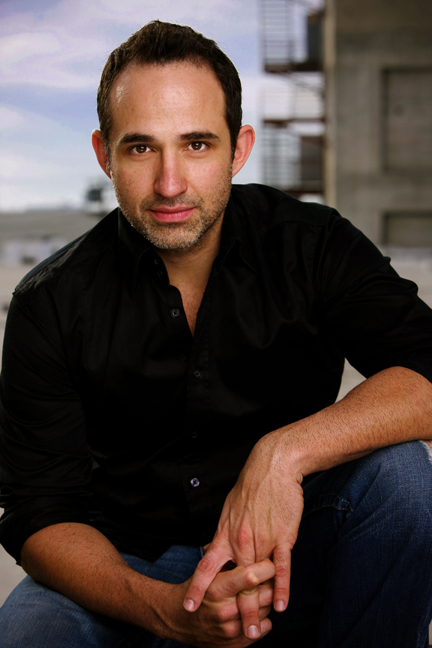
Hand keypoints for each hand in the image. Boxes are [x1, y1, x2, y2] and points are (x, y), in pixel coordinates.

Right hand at [166, 559, 274, 646]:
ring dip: (265, 599)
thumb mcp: (210, 571)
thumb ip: (232, 562)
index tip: (268, 560)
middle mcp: (225, 611)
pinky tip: (251, 609)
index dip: (265, 566)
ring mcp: (232, 630)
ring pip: (267, 609)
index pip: (251, 576)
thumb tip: (257, 548)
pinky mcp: (237, 643)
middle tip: (266, 574)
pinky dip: (263, 617)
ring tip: (254, 591)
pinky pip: (266, 626)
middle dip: (269, 581)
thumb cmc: (198, 590)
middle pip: (265, 593)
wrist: (179, 620)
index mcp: (217, 588)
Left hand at [183, 431, 304, 639]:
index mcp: (226, 534)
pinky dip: (281, 588)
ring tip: (256, 631)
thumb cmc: (252, 487)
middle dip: (233, 610)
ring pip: (256, 580)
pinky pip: (281, 567)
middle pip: (235, 582)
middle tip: (232, 634)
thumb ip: (224, 532)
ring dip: (256, 607)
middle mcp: (241, 540)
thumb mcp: (230, 509)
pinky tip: (280, 606)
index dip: (198, 587)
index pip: (208, 566)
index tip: (189, 606)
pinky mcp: (282, 537)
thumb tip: (212, 547)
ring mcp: (262, 539)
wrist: (273, 466)